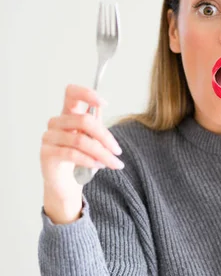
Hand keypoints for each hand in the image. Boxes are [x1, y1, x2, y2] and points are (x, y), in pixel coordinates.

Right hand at [40, 84, 122, 223]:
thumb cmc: (80, 158)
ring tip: (114, 163)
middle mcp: (56, 123)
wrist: (66, 183)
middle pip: (84, 120)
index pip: (71, 93)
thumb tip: (100, 106)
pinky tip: (99, 165)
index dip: (87, 94)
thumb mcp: (92, 139)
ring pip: (80, 140)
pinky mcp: (46, 154)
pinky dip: (90, 160)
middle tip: (118, 151)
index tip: (105, 103)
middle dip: (106, 137)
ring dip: (102, 153)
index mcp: (67, 114)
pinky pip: (72, 154)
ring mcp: (49, 137)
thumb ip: (95, 124)